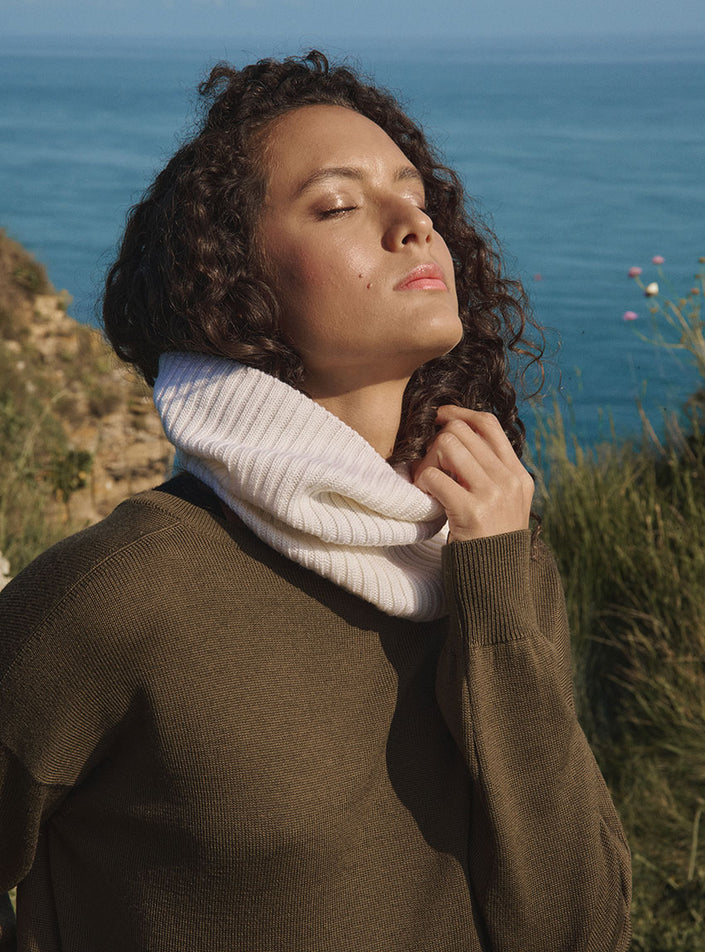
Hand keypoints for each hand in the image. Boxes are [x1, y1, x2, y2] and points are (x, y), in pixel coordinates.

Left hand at [412, 406, 533, 541]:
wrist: (498, 586)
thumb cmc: (492, 543)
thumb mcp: (506, 505)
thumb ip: (492, 474)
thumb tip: (458, 435)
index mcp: (519, 475)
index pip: (489, 424)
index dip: (460, 414)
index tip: (440, 417)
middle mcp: (510, 480)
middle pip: (462, 431)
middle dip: (437, 442)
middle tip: (429, 465)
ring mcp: (493, 495)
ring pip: (447, 445)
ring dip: (428, 460)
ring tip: (427, 482)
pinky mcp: (471, 512)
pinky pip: (434, 476)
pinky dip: (423, 483)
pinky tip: (426, 498)